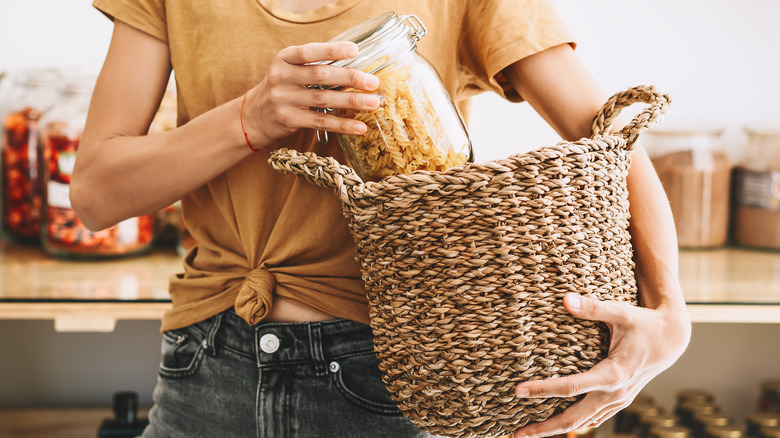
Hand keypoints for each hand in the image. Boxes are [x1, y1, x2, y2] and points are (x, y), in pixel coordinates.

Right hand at [241, 41, 380, 147]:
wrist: (253, 116)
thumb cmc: (282, 88)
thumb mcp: (289, 69)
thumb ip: (313, 64)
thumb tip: (354, 65)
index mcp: (285, 58)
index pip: (309, 51)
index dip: (332, 50)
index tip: (354, 50)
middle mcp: (282, 77)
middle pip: (321, 75)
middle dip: (350, 78)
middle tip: (373, 82)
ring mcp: (283, 99)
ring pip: (323, 99)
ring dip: (351, 101)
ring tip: (373, 103)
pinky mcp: (288, 120)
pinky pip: (320, 122)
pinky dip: (342, 125)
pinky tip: (359, 127)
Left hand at [513, 292, 690, 437]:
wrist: (671, 339)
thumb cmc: (644, 323)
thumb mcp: (620, 312)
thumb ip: (593, 308)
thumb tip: (565, 299)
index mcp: (613, 374)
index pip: (571, 387)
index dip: (543, 389)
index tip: (518, 390)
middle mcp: (615, 393)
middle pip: (574, 418)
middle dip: (545, 428)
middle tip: (517, 433)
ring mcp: (618, 401)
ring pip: (583, 423)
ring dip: (556, 429)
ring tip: (528, 432)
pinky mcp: (618, 401)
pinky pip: (593, 419)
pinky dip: (575, 424)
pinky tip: (556, 426)